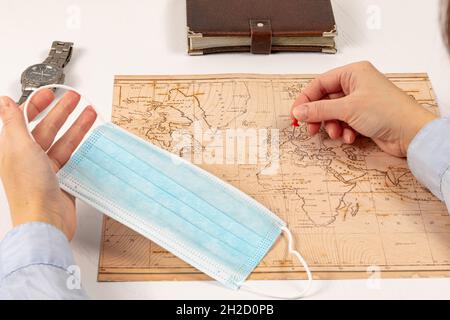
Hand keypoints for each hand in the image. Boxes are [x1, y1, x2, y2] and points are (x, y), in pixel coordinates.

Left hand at [0, 90, 96, 239]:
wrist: (46, 220)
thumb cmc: (29, 189)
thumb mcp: (19, 147)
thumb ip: (14, 122)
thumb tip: (5, 102)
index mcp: (13, 148)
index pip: (24, 119)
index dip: (37, 104)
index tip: (51, 93)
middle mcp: (29, 157)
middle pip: (47, 127)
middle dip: (62, 111)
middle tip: (75, 99)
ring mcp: (46, 168)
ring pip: (63, 141)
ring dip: (76, 126)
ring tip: (90, 113)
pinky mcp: (62, 178)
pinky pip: (72, 157)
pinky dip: (81, 146)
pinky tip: (89, 139)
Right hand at [291, 61, 436, 157]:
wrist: (411, 132)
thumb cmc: (386, 112)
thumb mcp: (347, 109)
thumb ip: (319, 110)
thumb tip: (298, 111)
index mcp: (353, 73)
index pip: (320, 83)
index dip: (305, 99)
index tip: (296, 114)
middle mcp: (356, 85)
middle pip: (326, 100)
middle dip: (319, 116)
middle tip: (311, 129)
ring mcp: (361, 101)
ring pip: (334, 114)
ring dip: (333, 126)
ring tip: (337, 134)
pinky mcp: (365, 117)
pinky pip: (345, 122)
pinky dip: (345, 131)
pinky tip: (351, 138)